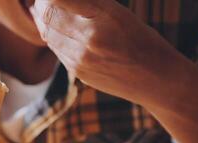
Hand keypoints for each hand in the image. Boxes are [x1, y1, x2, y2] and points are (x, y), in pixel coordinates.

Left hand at [30, 0, 193, 107]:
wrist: (155, 80)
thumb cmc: (143, 40)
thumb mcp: (119, 13)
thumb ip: (89, 2)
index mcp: (101, 19)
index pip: (55, 1)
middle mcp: (87, 41)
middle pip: (47, 17)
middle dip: (42, 5)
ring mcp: (80, 60)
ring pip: (47, 34)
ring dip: (45, 21)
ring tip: (49, 12)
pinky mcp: (78, 73)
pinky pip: (57, 50)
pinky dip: (54, 37)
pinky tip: (61, 30)